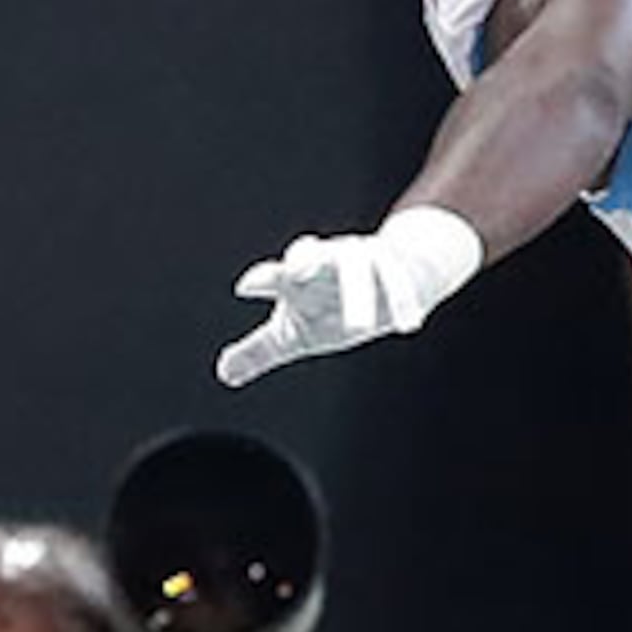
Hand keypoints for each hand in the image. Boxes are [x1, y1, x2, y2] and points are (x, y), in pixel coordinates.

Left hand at [214, 207, 484, 386]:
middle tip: (298, 275)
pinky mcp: (397, 270)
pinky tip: (407, 326)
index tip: (245, 287)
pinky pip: (401, 284)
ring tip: (359, 328)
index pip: (277, 275)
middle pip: (315, 257)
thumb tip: (224, 374)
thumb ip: (259, 351)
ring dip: (360, 295)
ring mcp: (364, 262)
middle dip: (307, 262)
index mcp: (299, 277)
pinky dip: (404, 303)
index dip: (263, 279)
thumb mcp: (294, 332)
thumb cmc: (332, 303)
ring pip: (360, 270)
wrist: (391, 271)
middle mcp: (328, 262)